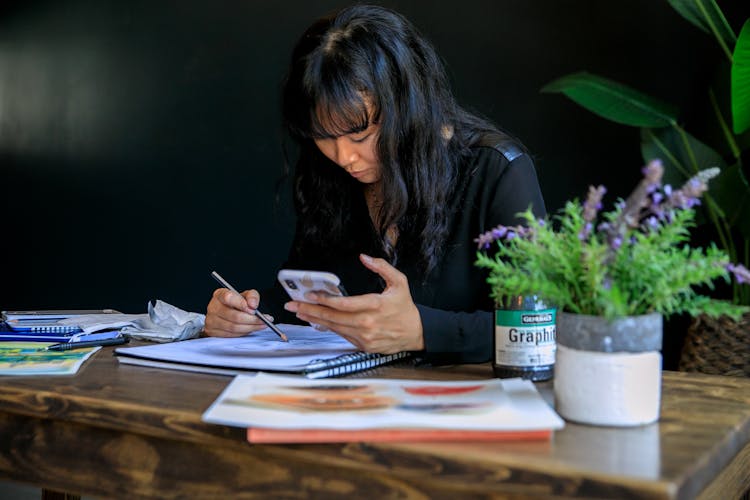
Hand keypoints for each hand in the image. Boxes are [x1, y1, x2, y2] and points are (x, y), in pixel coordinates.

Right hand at [204, 288, 270, 336]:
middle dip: (252, 319)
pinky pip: (231, 335)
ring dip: (250, 327)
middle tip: (264, 320)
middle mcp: (213, 307)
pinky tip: (251, 328)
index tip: (253, 309)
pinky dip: (244, 333)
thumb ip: (252, 296)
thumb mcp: (245, 295)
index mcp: (220, 295)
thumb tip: (253, 304)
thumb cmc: (236, 303)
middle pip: (234, 316)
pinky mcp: (213, 332)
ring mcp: (211, 321)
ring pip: (234, 327)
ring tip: (261, 325)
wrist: (225, 313)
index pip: (228, 298)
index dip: (241, 304)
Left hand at [283, 254, 423, 352]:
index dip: (325, 300)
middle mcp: (368, 323)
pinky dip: (328, 328)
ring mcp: (365, 336)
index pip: (344, 304)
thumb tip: (364, 257)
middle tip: (293, 304)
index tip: (311, 294)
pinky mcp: (364, 345)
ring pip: (334, 328)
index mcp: (376, 305)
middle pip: (333, 317)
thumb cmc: (405, 307)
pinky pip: (342, 335)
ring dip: (315, 320)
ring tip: (300, 312)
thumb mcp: (399, 282)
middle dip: (310, 309)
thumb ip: (381, 266)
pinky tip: (317, 321)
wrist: (416, 333)